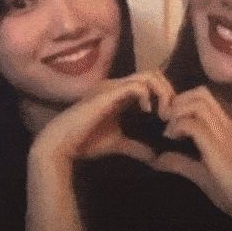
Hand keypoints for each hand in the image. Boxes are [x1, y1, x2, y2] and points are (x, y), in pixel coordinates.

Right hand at [30, 70, 174, 164]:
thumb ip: (136, 147)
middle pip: (153, 73)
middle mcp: (117, 85)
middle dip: (168, 91)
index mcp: (120, 93)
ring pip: (148, 75)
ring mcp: (112, 87)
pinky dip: (147, 95)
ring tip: (162, 114)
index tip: (169, 116)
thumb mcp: (118, 143)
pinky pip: (136, 85)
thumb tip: (155, 157)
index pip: (150, 81)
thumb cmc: (86, 142)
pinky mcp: (108, 93)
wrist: (62, 145)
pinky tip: (147, 111)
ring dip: (162, 93)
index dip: (165, 94)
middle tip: (170, 113)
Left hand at [152, 86, 231, 230]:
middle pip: (201, 93)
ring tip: (169, 130)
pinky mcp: (218, 147)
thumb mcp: (201, 173)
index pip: (206, 96)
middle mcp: (228, 125)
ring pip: (197, 104)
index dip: (184, 100)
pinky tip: (172, 138)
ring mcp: (225, 134)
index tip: (170, 118)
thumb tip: (156, 159)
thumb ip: (180, 162)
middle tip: (166, 120)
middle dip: (178, 101)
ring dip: (177, 112)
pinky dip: (178, 126)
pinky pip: (194, 125)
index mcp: (227, 127)